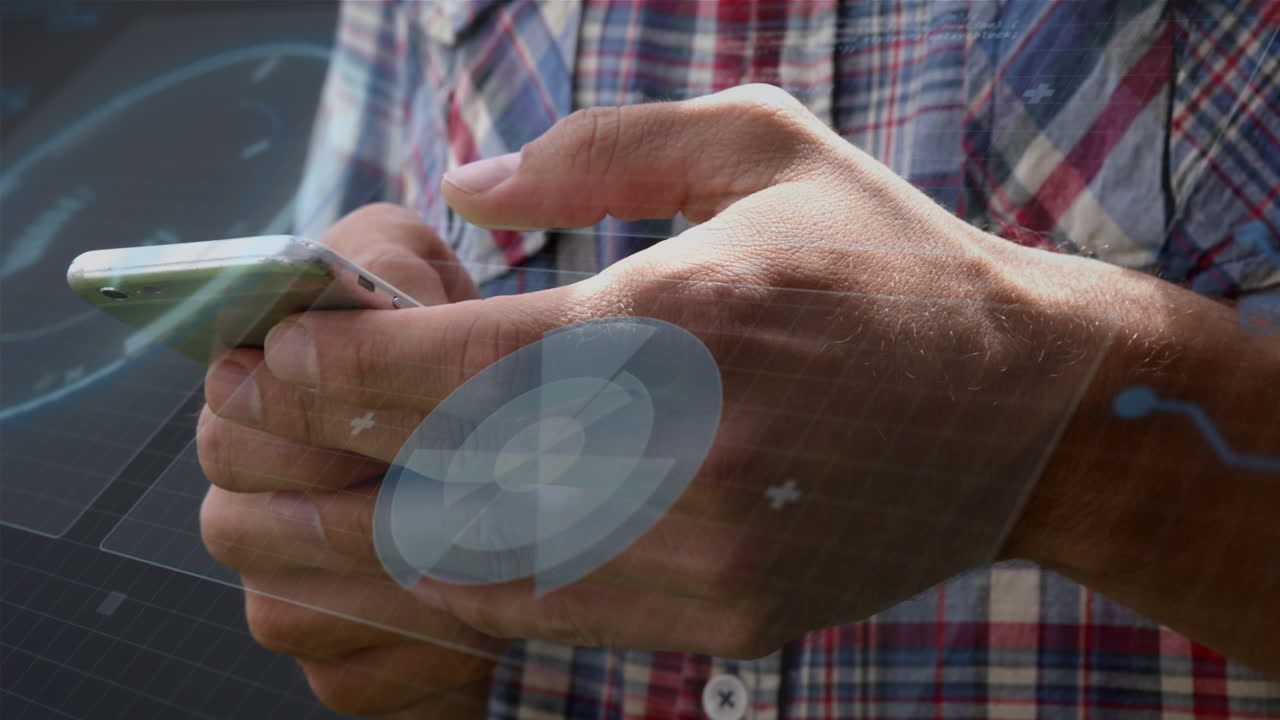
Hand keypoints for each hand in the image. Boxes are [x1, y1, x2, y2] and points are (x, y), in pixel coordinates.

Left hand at [205, 85, 1101, 660]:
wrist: (1023, 413)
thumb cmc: (886, 262)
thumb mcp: (764, 145)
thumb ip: (602, 148)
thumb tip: (467, 190)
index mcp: (690, 320)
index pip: (458, 363)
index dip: (336, 363)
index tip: (266, 347)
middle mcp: (687, 456)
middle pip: (439, 478)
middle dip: (307, 459)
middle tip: (229, 434)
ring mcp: (705, 557)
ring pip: (473, 573)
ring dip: (350, 546)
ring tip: (267, 516)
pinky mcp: (722, 618)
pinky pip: (545, 616)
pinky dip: (447, 590)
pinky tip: (388, 560)